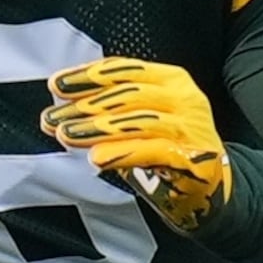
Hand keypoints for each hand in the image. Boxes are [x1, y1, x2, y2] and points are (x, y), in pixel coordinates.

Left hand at [43, 57, 231, 229]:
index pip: (126, 70)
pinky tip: (97, 159)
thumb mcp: (140, 122)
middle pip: (129, 94)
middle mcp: (185, 99)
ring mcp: (192, 128)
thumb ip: (108, 112)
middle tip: (53, 117)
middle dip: (86, 105)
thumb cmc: (168, 152)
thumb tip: (60, 111)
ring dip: (98, 128)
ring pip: (139, 120)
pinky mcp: (195, 159)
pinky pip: (154, 151)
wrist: (209, 192)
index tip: (57, 84)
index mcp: (172, 80)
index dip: (89, 75)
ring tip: (67, 135)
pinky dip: (123, 153)